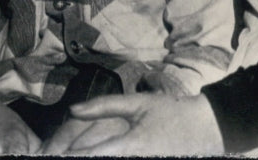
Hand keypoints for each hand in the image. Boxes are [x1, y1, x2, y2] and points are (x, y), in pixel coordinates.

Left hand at [41, 92, 224, 155]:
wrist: (206, 130)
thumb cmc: (171, 112)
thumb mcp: (138, 103)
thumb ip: (104, 106)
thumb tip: (72, 110)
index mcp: (129, 146)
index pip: (90, 156)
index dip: (68, 155)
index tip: (50, 153)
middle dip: (77, 156)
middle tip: (55, 152)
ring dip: (92, 156)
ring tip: (71, 152)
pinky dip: (106, 158)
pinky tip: (98, 154)